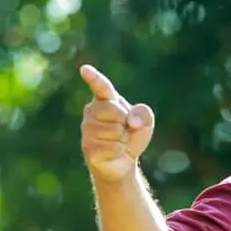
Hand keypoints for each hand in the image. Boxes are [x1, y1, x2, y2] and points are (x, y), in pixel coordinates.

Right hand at [79, 65, 154, 182]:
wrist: (122, 160)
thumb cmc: (131, 135)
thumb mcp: (145, 122)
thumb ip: (143, 113)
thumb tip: (130, 121)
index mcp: (105, 100)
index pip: (101, 87)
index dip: (94, 78)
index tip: (85, 69)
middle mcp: (91, 112)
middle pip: (113, 110)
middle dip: (124, 121)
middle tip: (123, 129)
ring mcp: (87, 130)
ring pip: (114, 131)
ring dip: (123, 139)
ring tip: (118, 141)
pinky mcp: (88, 148)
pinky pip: (112, 147)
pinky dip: (119, 151)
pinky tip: (113, 152)